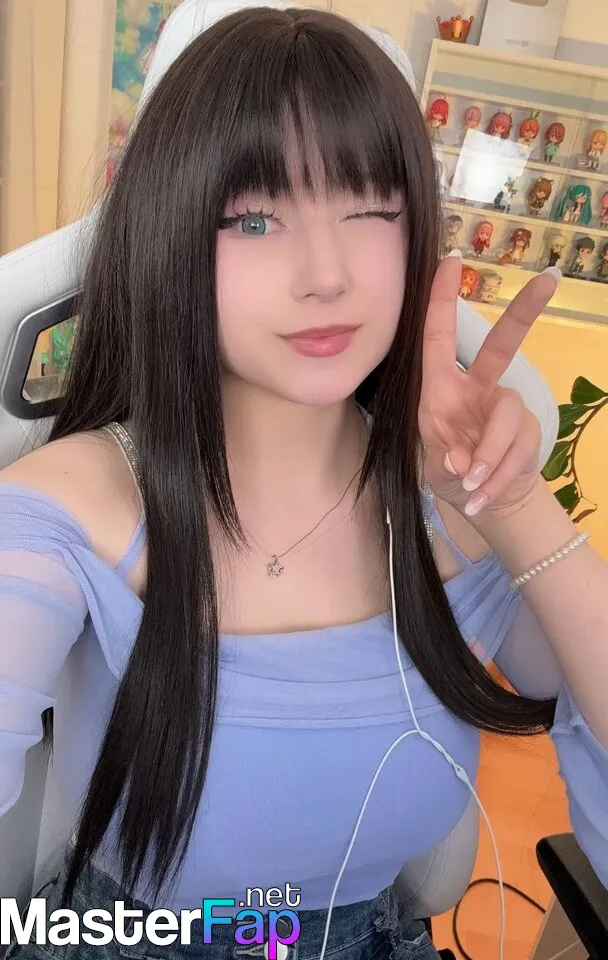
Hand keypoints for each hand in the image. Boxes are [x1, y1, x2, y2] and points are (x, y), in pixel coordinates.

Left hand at [418, 252, 560, 518]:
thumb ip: (443, 460)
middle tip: (549, 279)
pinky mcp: (527, 431)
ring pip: (509, 418)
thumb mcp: (431, 468)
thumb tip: (462, 460)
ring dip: (490, 456)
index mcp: (441, 388)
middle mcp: (476, 389)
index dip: (442, 299)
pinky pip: (517, 450)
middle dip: (525, 311)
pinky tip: (482, 496)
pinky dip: (497, 478)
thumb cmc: (447, 470)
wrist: (481, 498)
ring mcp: (505, 408)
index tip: (451, 259)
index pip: (439, 337)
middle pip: (503, 345)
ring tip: (472, 486)